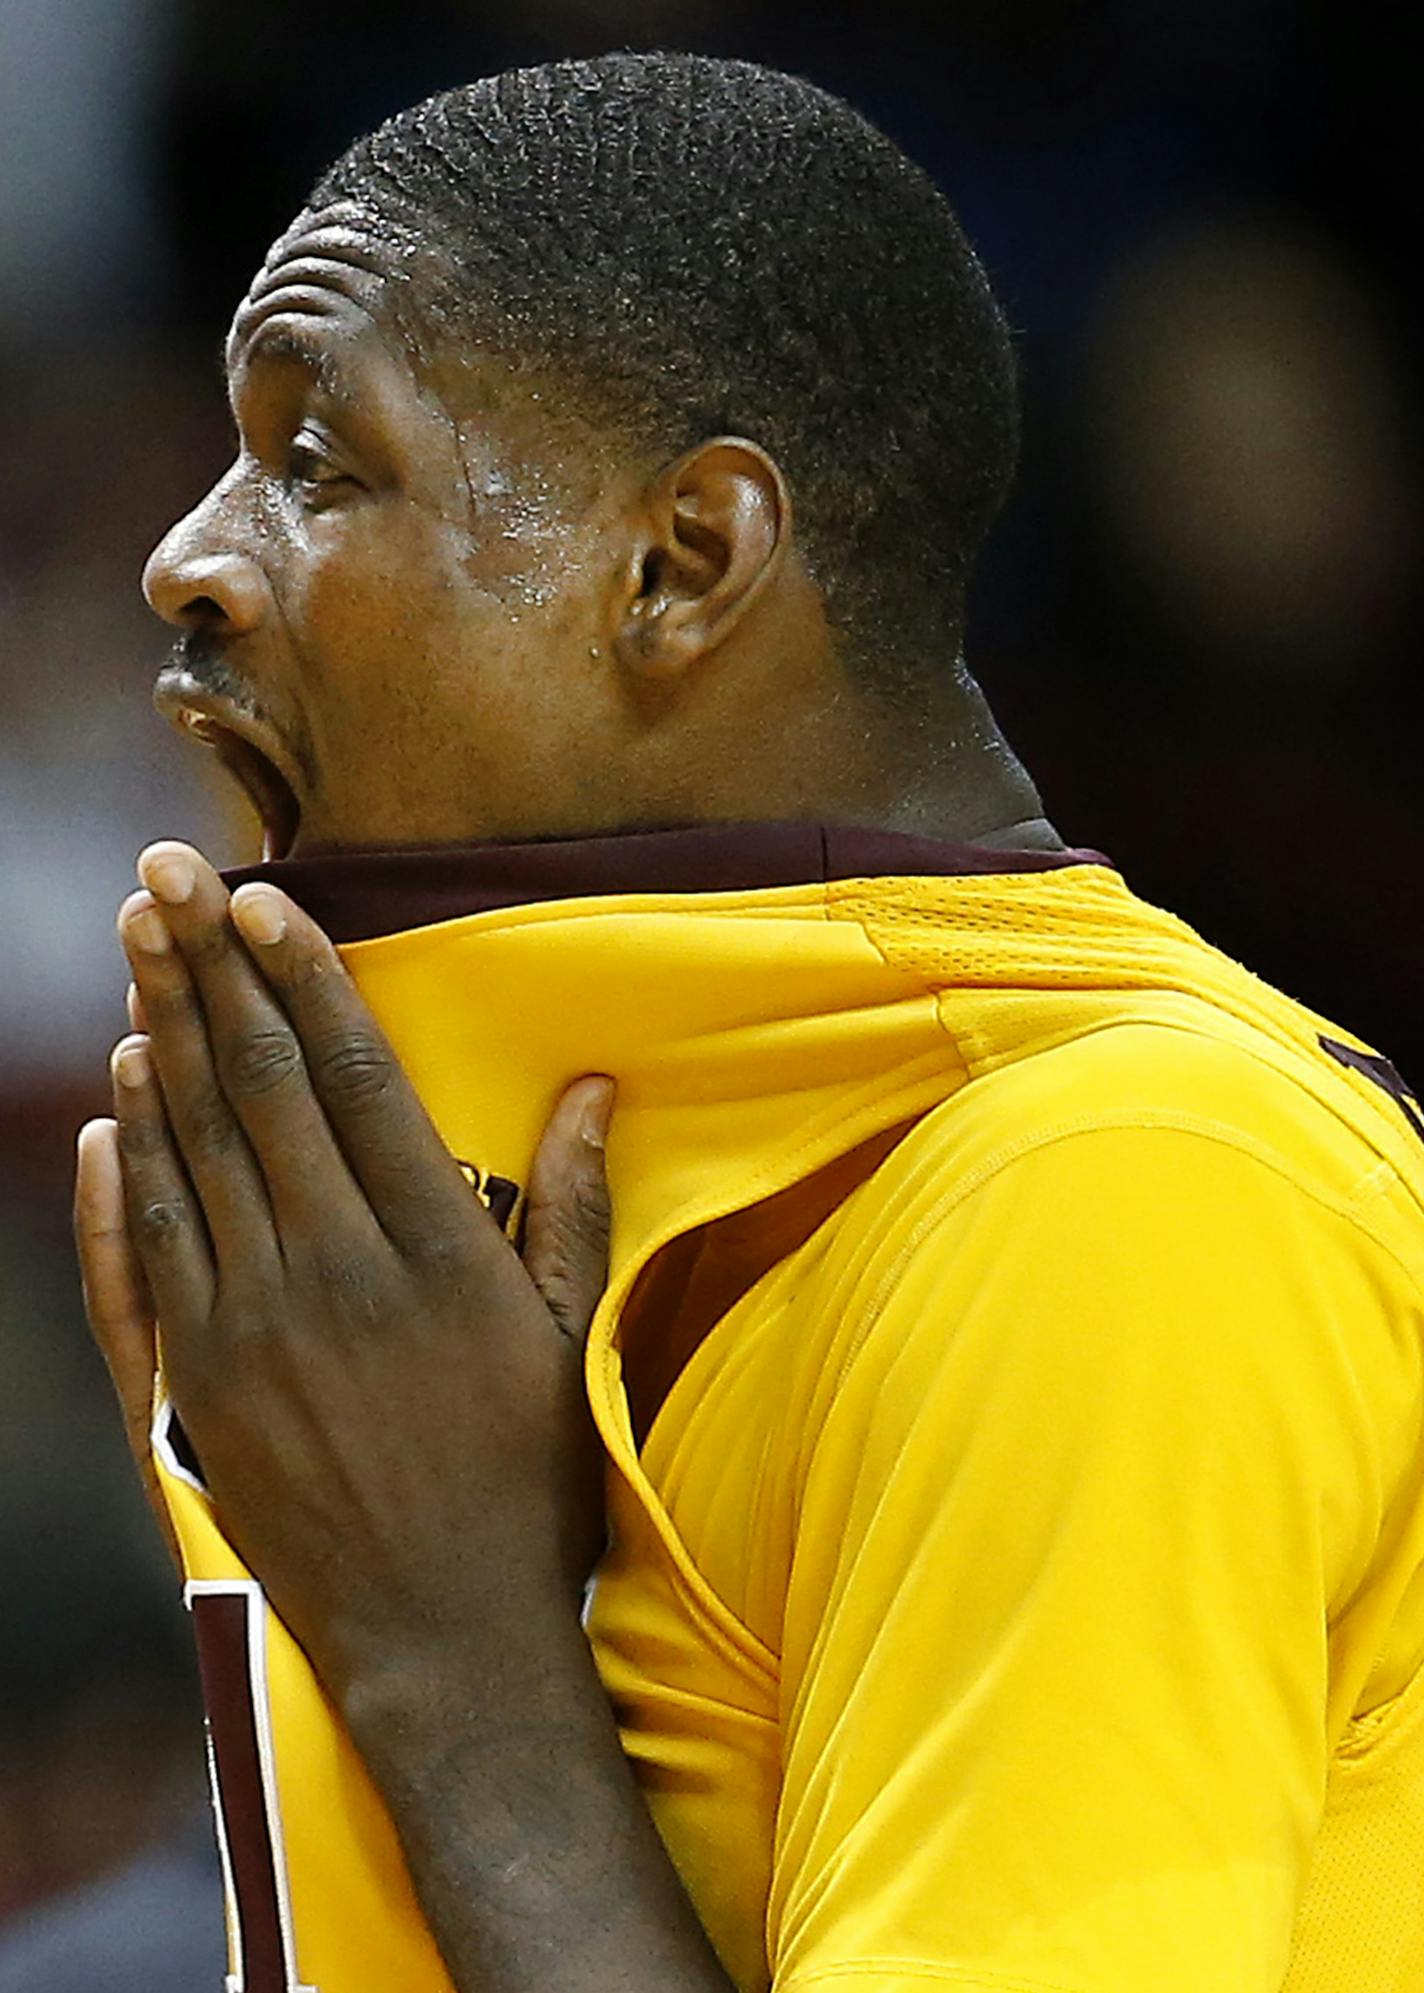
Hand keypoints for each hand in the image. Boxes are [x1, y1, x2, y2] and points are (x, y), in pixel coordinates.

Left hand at [74, 841, 614, 1696]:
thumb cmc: (525, 1485)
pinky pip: (138, 1258)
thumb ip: (572, 1206)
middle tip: (163, 877)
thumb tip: (592, 1085)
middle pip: (252, 1091)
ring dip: (155, 1041)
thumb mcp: (568, 1342)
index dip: (304, 977)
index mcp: (431, 1252)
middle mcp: (329, 1274)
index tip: (264, 896)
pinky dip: (117, 1174)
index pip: (352, 1079)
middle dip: (207, 970)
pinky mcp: (192, 1391)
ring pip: (185, 1154)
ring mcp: (246, 1332)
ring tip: (136, 947)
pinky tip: (106, 1103)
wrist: (441, 1642)